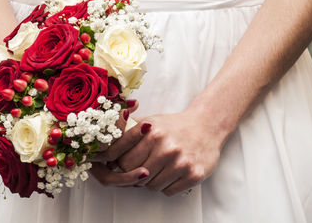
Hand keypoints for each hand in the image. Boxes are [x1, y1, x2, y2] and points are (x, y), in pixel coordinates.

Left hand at [91, 106, 230, 195]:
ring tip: (158, 168)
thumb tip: (104, 143)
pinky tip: (171, 173)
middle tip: (140, 167)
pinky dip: (166, 186)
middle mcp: (166, 147)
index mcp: (151, 132)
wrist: (207, 125)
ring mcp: (181, 162)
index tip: (117, 165)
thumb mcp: (150, 121)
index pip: (122, 159)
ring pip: (151, 186)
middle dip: (133, 173)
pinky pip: (168, 191)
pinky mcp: (193, 174)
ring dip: (151, 181)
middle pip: (134, 174)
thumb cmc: (175, 125)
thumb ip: (128, 130)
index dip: (118, 164)